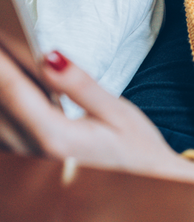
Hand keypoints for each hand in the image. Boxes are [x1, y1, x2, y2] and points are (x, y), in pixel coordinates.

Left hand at [0, 47, 193, 183]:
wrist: (149, 183)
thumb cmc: (137, 147)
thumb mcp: (117, 112)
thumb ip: (80, 86)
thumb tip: (49, 57)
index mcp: (58, 139)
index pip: (17, 91)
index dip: (2, 61)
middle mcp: (36, 155)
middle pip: (1, 105)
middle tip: (2, 40)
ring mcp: (32, 162)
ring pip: (1, 120)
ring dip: (2, 88)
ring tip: (6, 60)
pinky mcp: (35, 161)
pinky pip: (8, 132)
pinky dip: (7, 105)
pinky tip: (12, 88)